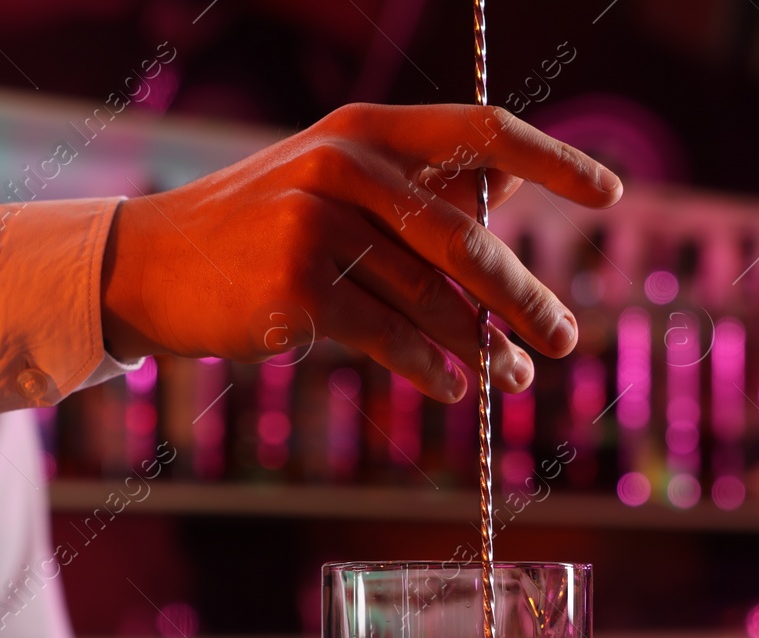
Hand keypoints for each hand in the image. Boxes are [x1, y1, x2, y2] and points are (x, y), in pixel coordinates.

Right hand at [100, 102, 622, 400]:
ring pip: (431, 299)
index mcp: (366, 129)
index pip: (481, 131)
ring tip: (513, 377)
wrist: (148, 266)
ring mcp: (318, 223)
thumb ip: (416, 196)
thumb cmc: (256, 231)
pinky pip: (389, 338)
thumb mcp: (332, 185)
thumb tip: (512, 214)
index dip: (554, 162)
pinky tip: (455, 389)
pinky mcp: (297, 287)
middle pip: (468, 237)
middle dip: (525, 297)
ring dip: (482, 348)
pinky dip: (430, 368)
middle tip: (566, 338)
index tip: (609, 195)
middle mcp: (346, 163)